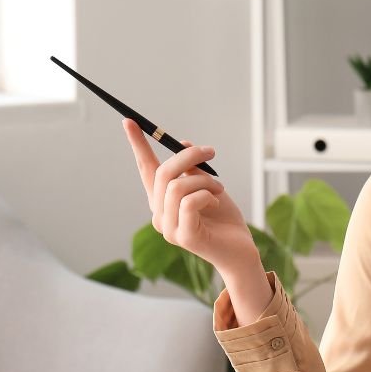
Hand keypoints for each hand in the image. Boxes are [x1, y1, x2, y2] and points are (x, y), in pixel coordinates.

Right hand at [122, 118, 257, 276]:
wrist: (241, 250)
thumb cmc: (225, 221)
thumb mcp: (210, 187)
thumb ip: (194, 170)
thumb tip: (183, 144)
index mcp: (163, 201)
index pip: (146, 169)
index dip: (138, 145)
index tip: (129, 121)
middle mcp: (160, 214)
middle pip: (162, 173)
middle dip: (188, 156)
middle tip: (211, 152)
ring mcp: (169, 228)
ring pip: (176, 186)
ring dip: (203, 180)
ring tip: (219, 188)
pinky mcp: (184, 237)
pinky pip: (189, 202)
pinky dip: (206, 195)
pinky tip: (215, 202)